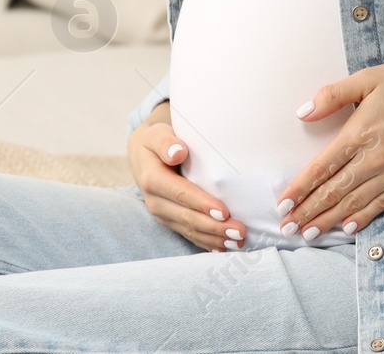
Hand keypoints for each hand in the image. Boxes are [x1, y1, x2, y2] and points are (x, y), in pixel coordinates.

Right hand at [127, 101, 246, 251]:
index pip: (181, 193)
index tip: (224, 211)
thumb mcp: (157, 135)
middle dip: (214, 227)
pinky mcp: (170, 221)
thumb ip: (165, 143)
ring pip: (190, 230)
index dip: (202, 204)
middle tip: (239, 231)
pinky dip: (206, 243)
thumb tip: (177, 152)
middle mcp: (156, 201)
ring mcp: (163, 214)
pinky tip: (223, 248)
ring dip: (214, 238)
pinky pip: (189, 235)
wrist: (143, 157)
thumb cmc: (157, 142)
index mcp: (153, 179)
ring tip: (238, 242)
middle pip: (188, 217)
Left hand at [274, 58, 383, 241]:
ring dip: (329, 220)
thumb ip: (333, 95)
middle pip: (334, 191)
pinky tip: (347, 228)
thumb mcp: (367, 77)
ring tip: (309, 234)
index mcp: (359, 133)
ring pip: (354, 202)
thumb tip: (303, 112)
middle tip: (288, 228)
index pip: (322, 168)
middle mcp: (374, 157)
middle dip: (308, 212)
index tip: (283, 204)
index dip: (300, 188)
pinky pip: (381, 203)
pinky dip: (362, 217)